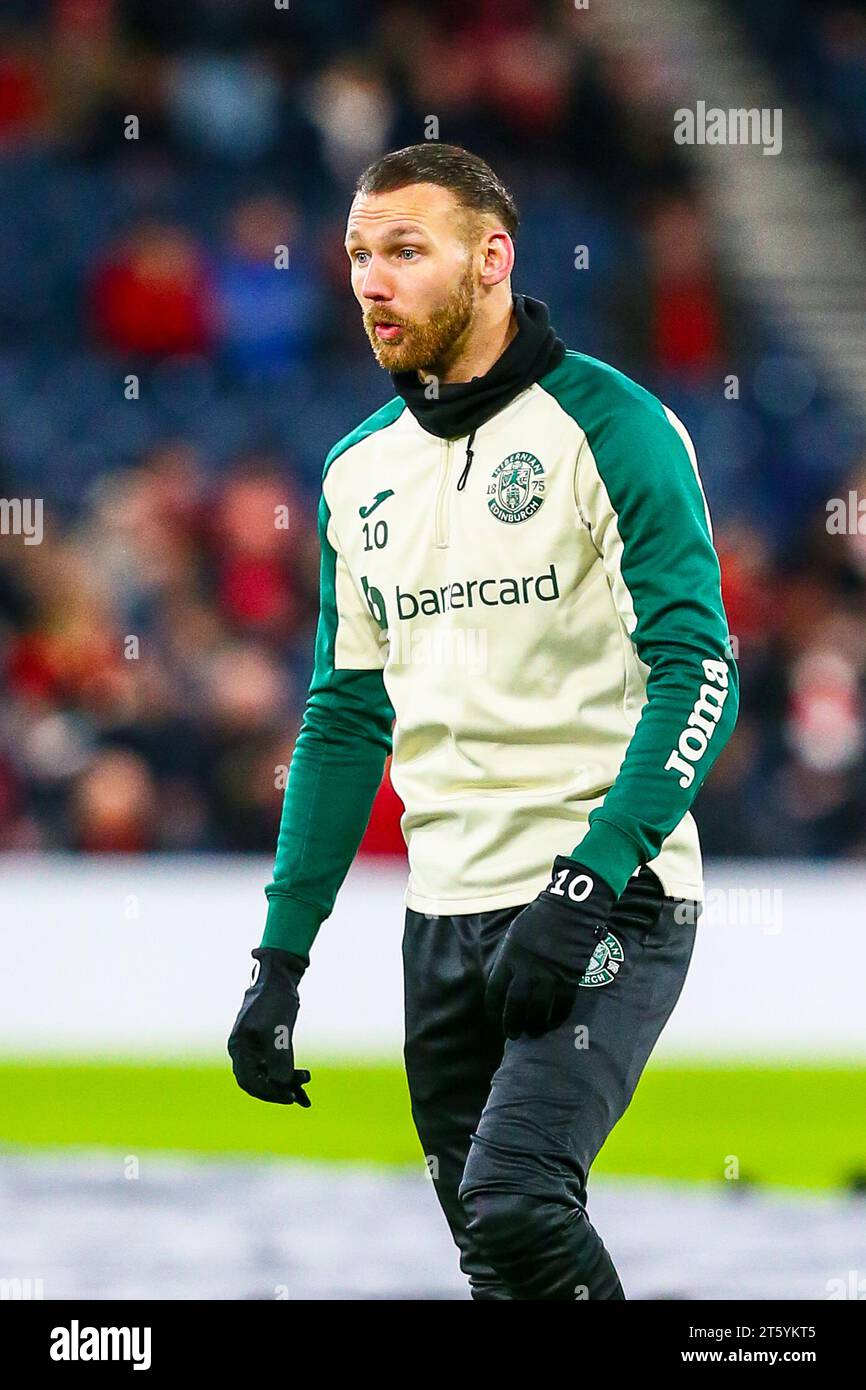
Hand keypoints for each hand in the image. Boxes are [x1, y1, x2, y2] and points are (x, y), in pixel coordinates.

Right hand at [227, 947, 311, 1104]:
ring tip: (306, 1079)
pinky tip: (301, 1075)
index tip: (289, 1097)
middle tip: (298, 1094)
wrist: (278, 977)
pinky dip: (285, 1071)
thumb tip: (281, 1083)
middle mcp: (243, 1050)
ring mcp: (253, 1046)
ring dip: (284, 1081)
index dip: (269, 1093)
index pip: (249, 1081)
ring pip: (266, 1073)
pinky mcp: (264, 1042)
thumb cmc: (275, 1000)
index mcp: (239, 1047)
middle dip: (277, 1089)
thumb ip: (278, 1057)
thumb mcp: (278, 1028)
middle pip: (256, 1081)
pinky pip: (273, 1063)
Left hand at [485, 857, 615, 1038]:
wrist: (571, 907)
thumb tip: (505, 981)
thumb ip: (509, 958)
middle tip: (513, 1034)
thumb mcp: (516, 935)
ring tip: (533, 1032)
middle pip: (515, 1004)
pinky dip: (557, 1017)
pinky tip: (553, 1023)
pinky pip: (562, 1004)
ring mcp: (549, 973)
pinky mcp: (570, 976)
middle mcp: (527, 968)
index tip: (494, 1017)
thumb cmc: (541, 918)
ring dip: (534, 1025)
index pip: (494, 990)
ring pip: (538, 1009)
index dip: (493, 1008)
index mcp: (510, 956)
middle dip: (511, 1023)